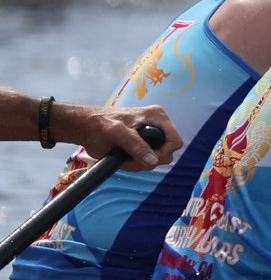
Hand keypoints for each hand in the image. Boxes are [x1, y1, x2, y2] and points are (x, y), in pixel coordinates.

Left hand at [60, 102, 179, 168]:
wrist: (86, 126)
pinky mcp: (145, 141)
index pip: (175, 142)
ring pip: (157, 158)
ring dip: (140, 163)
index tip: (143, 158)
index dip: (162, 153)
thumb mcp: (116, 133)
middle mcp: (158, 124)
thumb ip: (136, 145)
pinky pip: (148, 158)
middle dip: (148, 160)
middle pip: (167, 152)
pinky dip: (137, 162)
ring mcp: (152, 133)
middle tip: (128, 159)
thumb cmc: (99, 125)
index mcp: (157, 117)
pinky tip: (123, 157)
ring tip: (122, 158)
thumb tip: (152, 161)